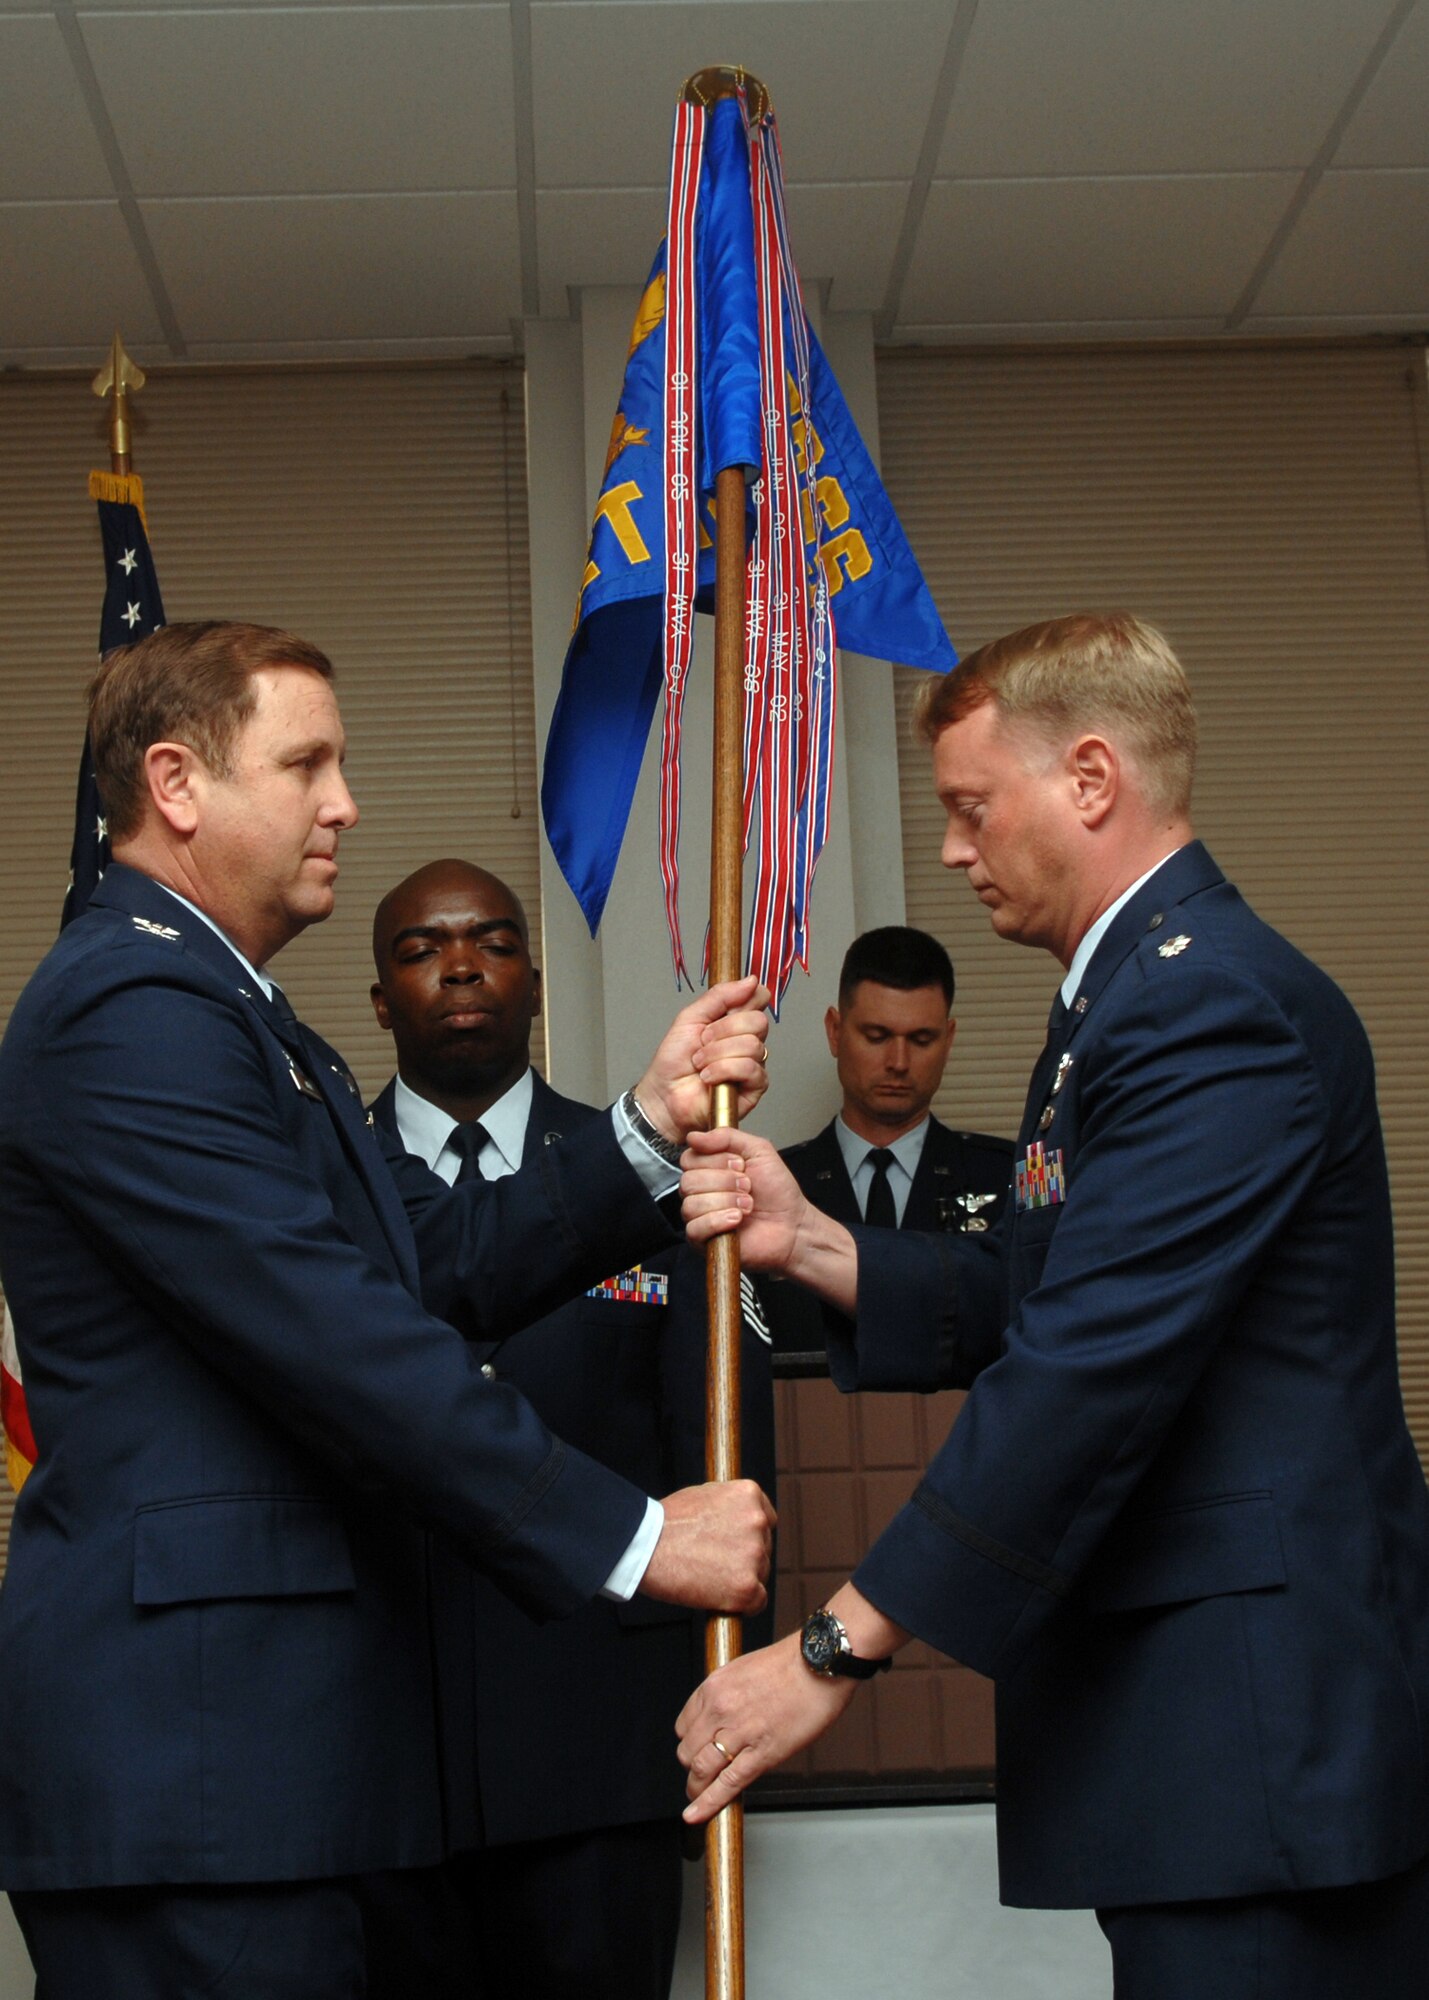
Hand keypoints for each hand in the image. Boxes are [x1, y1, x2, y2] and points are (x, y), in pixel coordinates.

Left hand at [633, 977, 770, 1144]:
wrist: (663, 1095)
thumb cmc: (674, 1061)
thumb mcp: (691, 1018)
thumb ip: (720, 997)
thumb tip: (751, 981)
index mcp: (735, 1021)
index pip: (759, 998)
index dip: (746, 1000)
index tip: (723, 1010)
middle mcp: (748, 1040)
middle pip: (758, 1021)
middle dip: (724, 1030)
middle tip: (703, 1041)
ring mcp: (754, 1064)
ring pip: (752, 1046)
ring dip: (717, 1053)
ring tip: (700, 1063)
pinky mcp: (754, 1087)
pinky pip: (751, 1069)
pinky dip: (723, 1070)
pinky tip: (708, 1077)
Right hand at [640, 1479, 775, 1614]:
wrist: (644, 1546)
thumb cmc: (666, 1522)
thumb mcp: (705, 1494)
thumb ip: (730, 1506)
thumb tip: (741, 1518)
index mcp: (750, 1495)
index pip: (766, 1521)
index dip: (748, 1536)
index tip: (732, 1545)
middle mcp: (758, 1522)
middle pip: (764, 1548)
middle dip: (744, 1558)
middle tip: (713, 1563)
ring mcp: (754, 1555)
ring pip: (760, 1574)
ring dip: (740, 1579)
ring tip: (708, 1577)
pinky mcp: (746, 1587)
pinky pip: (757, 1602)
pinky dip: (741, 1605)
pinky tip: (720, 1598)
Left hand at [676, 1583, 907, 1822]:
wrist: (820, 1663)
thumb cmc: (790, 1663)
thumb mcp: (743, 1670)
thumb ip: (727, 1694)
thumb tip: (722, 1717)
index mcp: (713, 1686)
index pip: (683, 1725)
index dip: (689, 1742)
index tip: (695, 1750)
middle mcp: (720, 1709)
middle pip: (687, 1750)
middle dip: (691, 1766)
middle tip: (700, 1774)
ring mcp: (740, 1733)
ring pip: (701, 1769)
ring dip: (696, 1787)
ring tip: (697, 1796)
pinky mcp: (762, 1754)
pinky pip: (727, 1784)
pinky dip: (707, 1804)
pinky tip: (695, 1815)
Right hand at [680, 1127, 806, 1272]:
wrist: (792, 1224)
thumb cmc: (777, 1192)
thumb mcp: (758, 1150)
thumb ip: (727, 1137)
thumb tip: (694, 1136)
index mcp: (709, 1169)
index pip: (689, 1158)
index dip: (715, 1160)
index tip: (740, 1165)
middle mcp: (701, 1192)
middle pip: (689, 1181)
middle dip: (724, 1182)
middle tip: (747, 1186)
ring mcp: (700, 1216)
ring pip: (692, 1204)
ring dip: (726, 1202)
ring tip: (747, 1205)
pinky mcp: (703, 1241)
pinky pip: (694, 1228)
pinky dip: (718, 1221)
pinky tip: (737, 1220)